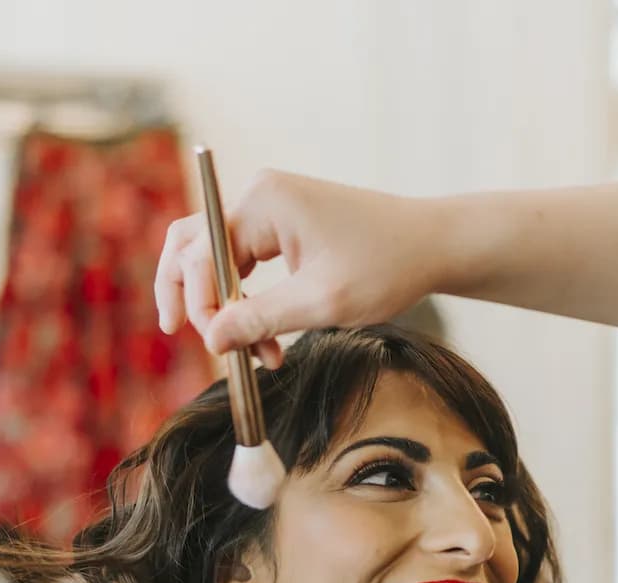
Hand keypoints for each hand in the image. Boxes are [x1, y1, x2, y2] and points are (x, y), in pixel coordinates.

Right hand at [154, 171, 445, 364]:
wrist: (432, 244)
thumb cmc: (386, 265)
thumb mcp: (321, 302)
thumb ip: (260, 320)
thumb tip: (211, 340)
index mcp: (263, 202)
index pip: (201, 254)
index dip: (201, 305)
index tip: (218, 348)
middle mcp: (258, 195)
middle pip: (191, 244)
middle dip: (190, 295)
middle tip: (185, 337)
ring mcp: (268, 207)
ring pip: (213, 256)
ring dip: (223, 305)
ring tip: (251, 353)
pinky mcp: (280, 223)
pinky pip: (240, 260)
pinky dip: (243, 298)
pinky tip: (264, 336)